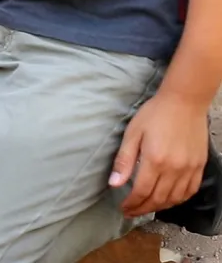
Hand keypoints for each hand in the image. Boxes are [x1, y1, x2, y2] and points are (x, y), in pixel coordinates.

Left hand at [112, 92, 208, 217]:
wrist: (184, 102)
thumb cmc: (154, 114)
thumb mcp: (132, 133)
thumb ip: (124, 160)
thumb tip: (114, 184)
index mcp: (155, 161)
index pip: (141, 191)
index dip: (131, 204)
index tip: (123, 209)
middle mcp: (174, 168)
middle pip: (158, 199)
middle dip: (143, 209)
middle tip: (131, 212)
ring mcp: (189, 168)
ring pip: (175, 198)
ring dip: (160, 207)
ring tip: (146, 207)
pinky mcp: (199, 166)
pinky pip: (190, 191)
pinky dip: (179, 200)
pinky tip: (169, 200)